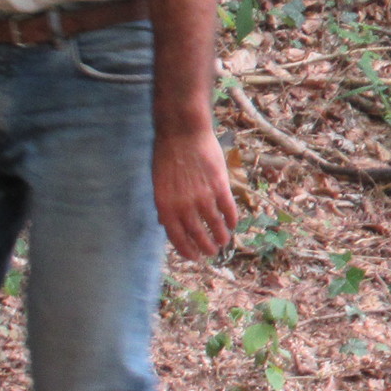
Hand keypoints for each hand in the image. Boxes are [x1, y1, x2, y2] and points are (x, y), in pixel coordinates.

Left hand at [153, 126, 238, 260]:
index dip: (187, 250)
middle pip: (198, 234)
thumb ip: (164, 204)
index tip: (194, 257)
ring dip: (220, 236)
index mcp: (166, 206)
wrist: (182, 133)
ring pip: (215, 225)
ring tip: (224, 241)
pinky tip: (233, 224)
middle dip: (205, 247)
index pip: (177, 237)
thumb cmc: (166, 155)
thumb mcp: (158, 183)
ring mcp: (203, 197)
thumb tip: (164, 222)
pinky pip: (228, 209)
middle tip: (211, 252)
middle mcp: (184, 206)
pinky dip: (231, 219)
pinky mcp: (220, 187)